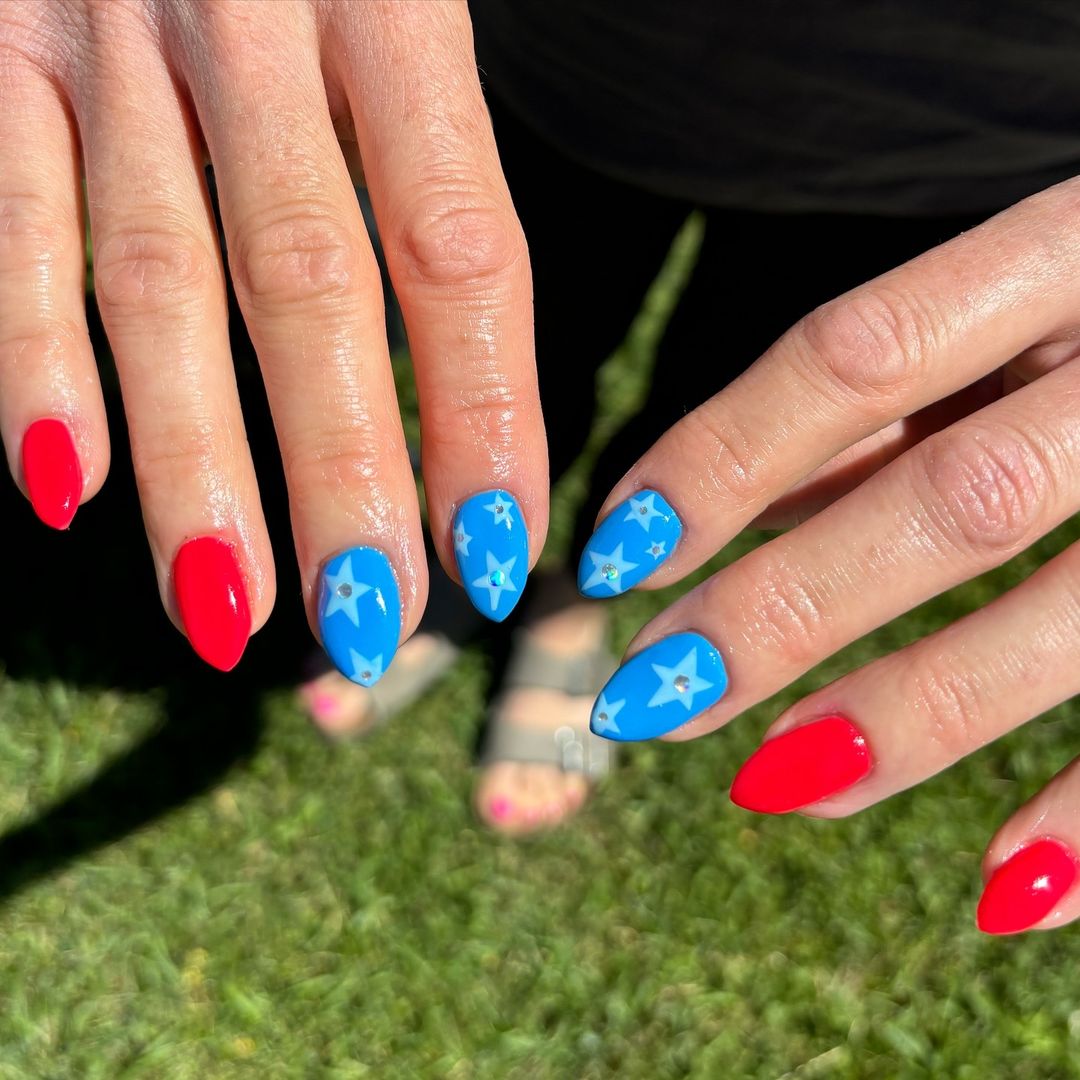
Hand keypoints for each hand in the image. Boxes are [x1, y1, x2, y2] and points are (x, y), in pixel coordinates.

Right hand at [0, 0, 544, 669]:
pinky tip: (64, 487)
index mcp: (393, 4)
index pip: (461, 250)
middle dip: (344, 476)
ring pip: (155, 287)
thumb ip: (435, 143)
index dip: (483, 415)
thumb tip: (471, 366)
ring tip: (232, 616)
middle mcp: (242, 23)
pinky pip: (4, 220)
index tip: (499, 553)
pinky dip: (29, 361)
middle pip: (310, 290)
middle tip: (373, 625)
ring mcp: (96, 35)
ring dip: (194, 468)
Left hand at [583, 177, 1079, 933]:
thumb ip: (879, 407)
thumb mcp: (1007, 312)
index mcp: (1067, 254)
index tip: (614, 554)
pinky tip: (996, 892)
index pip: (857, 353)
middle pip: (951, 500)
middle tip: (653, 696)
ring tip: (775, 782)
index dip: (720, 458)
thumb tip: (720, 513)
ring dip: (909, 719)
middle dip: (785, 610)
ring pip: (1068, 618)